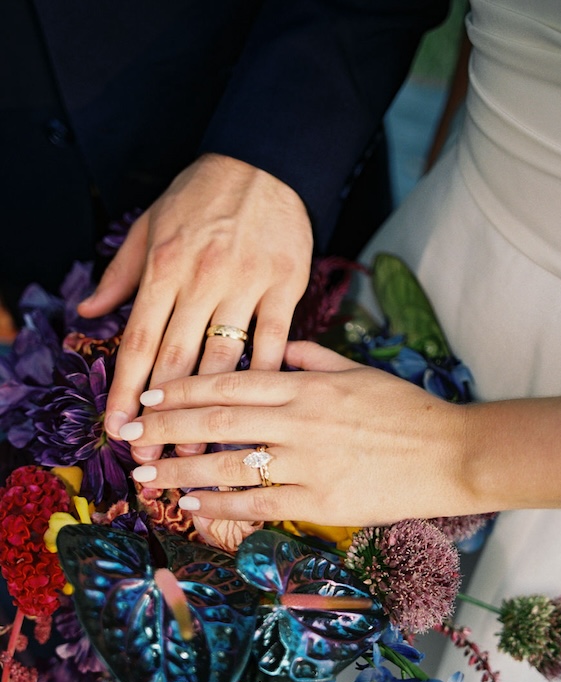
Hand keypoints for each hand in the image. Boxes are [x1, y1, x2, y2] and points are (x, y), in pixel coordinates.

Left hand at [77, 154, 313, 459]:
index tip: (117, 427)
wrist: (264, 162)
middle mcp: (203, 278)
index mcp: (166, 266)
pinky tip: (256, 410)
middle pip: (177, 357)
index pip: (140, 339)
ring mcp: (247, 283)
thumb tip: (88, 310)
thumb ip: (120, 273)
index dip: (124, 389)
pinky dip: (265, 376)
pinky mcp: (285, 286)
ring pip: (225, 356)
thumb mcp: (150, 224)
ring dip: (211, 407)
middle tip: (154, 452)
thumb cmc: (201, 195)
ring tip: (200, 447)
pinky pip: (276, 340)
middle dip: (163, 412)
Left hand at [118, 341, 469, 525]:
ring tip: (144, 474)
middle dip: (165, 427)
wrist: (451, 454)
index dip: (184, 389)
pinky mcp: (321, 502)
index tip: (150, 396)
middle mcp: (301, 420)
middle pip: (218, 421)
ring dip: (180, 470)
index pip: (232, 382)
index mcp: (308, 385)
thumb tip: (280, 346)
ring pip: (229, 464)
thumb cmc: (407, 411)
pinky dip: (220, 505)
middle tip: (128, 435)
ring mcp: (309, 462)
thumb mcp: (360, 371)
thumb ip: (315, 358)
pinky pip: (259, 504)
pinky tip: (191, 506)